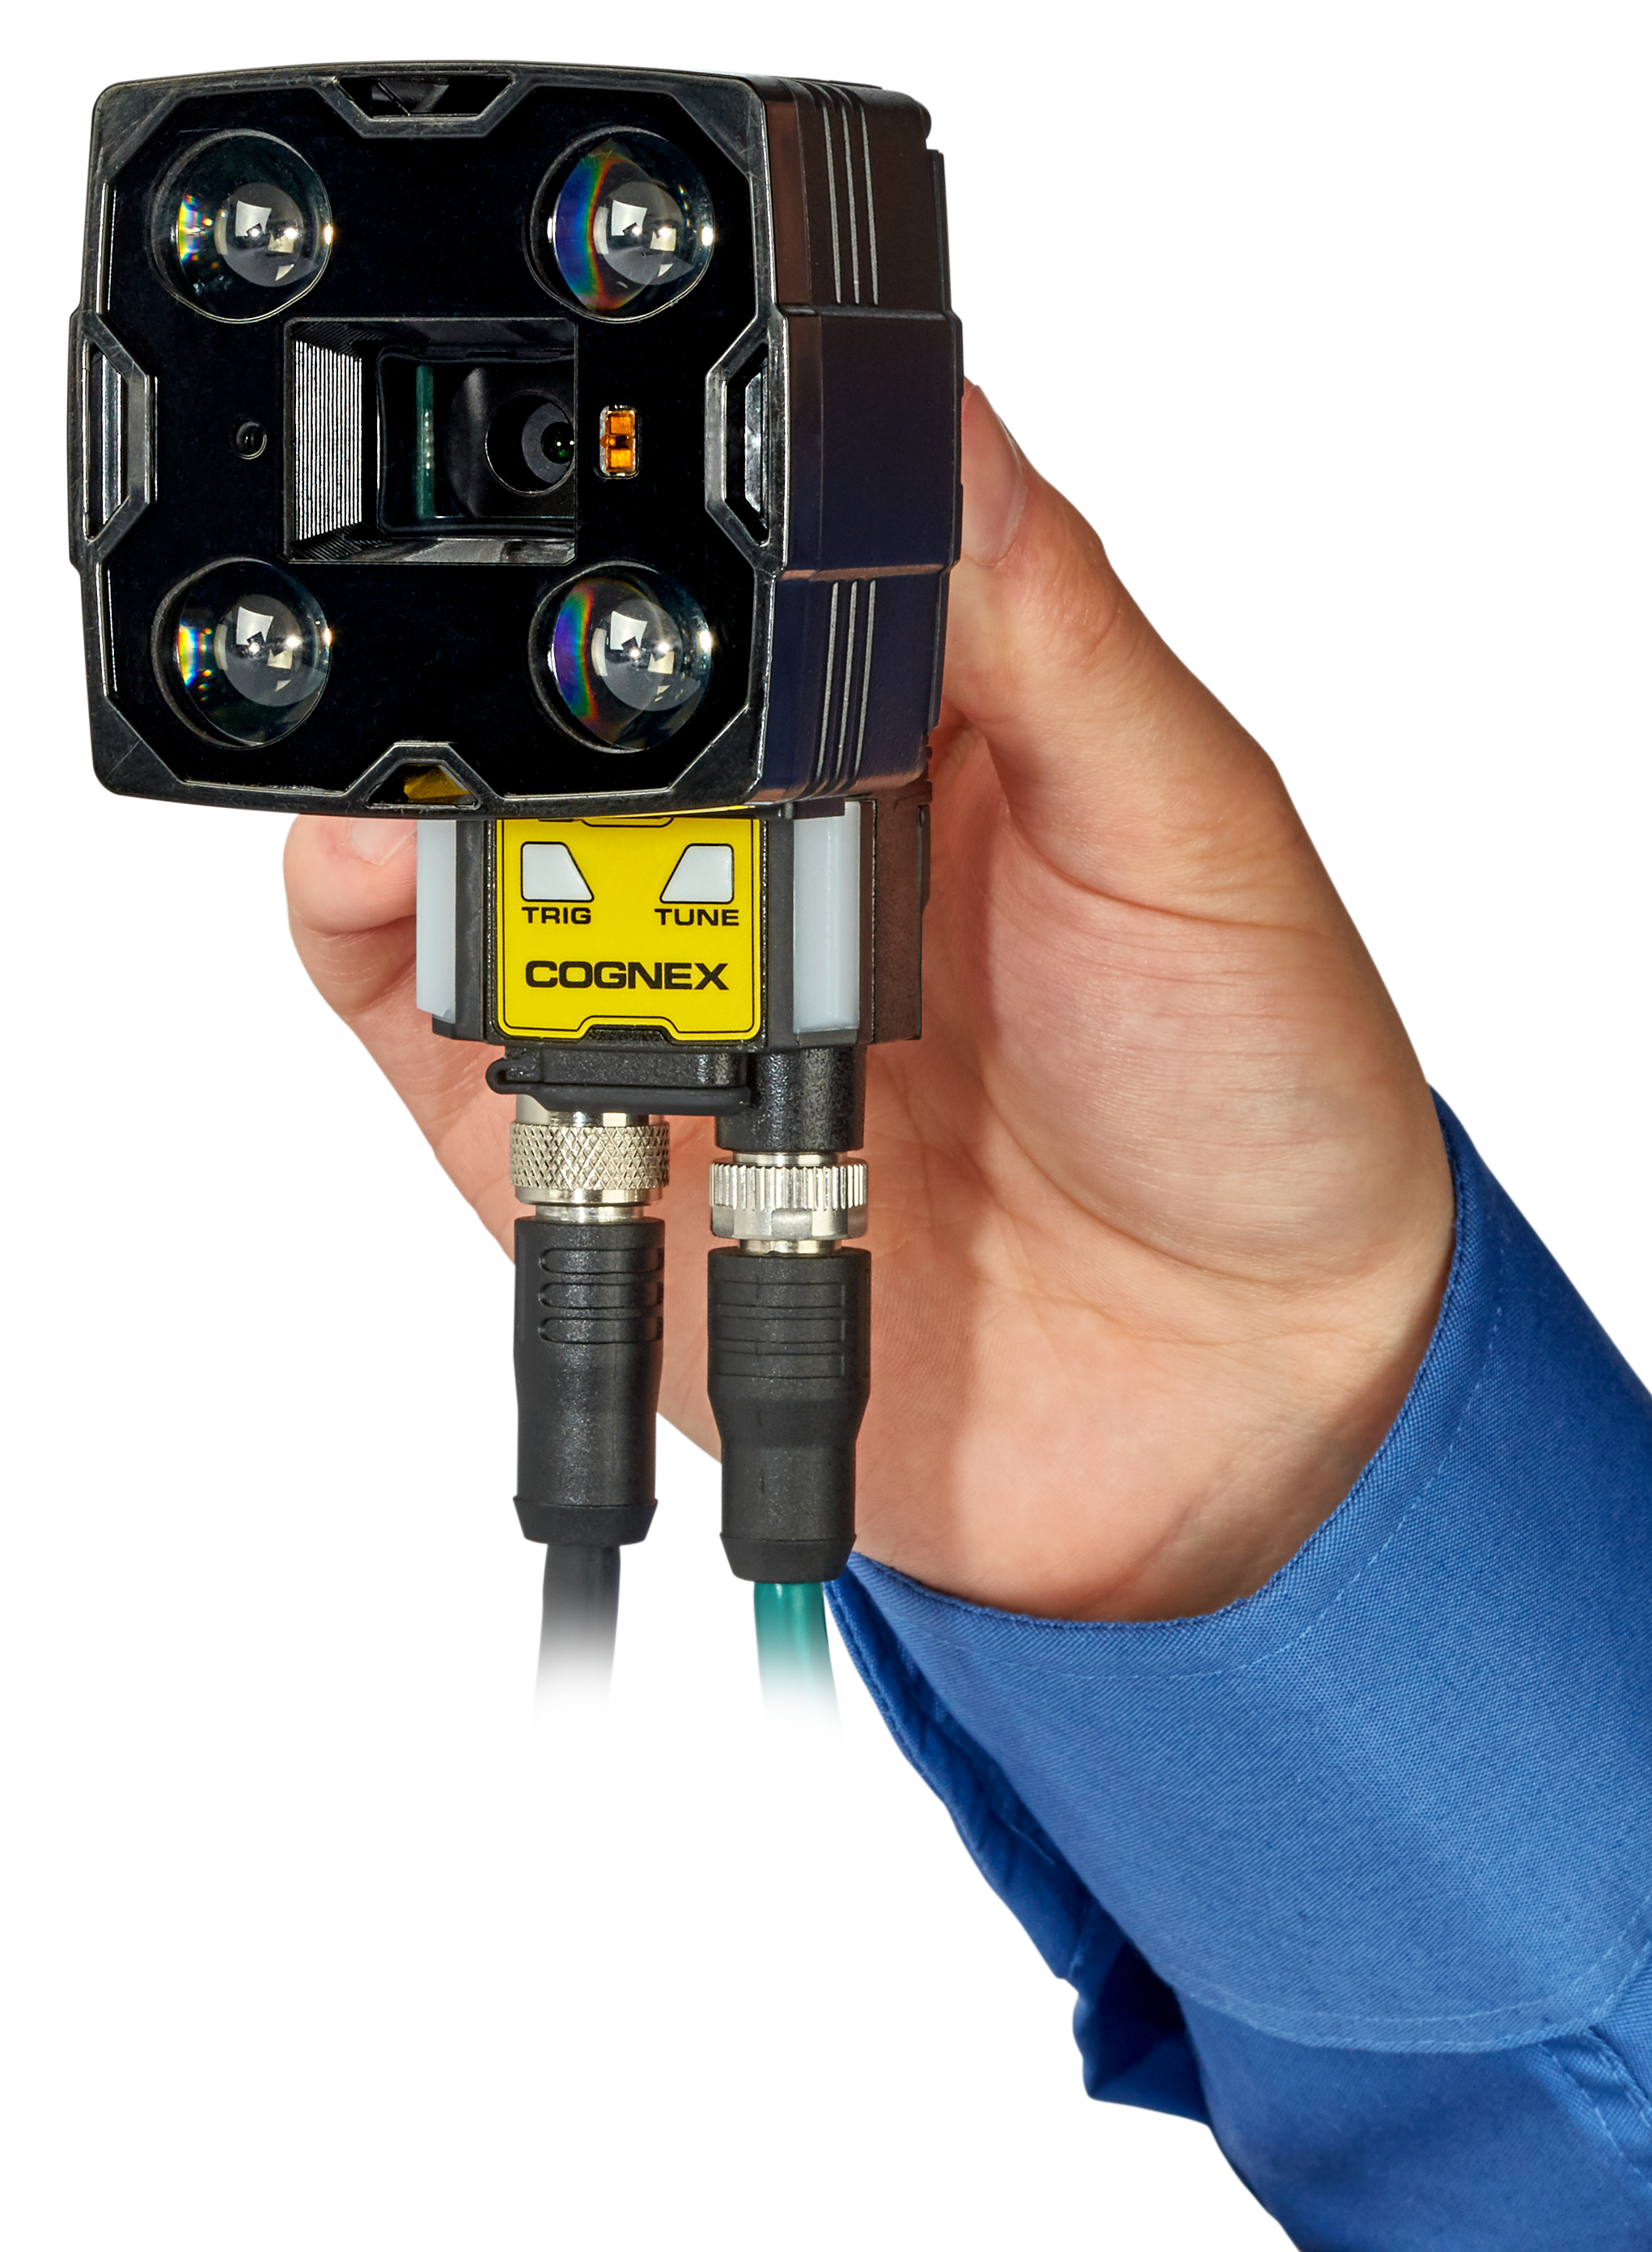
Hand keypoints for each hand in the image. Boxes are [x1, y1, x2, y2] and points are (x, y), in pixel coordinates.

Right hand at [283, 383, 1451, 1622]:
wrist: (1225, 1398)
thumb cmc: (1255, 1093)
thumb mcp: (1194, 825)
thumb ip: (1053, 634)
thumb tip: (926, 419)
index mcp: (922, 723)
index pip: (743, 558)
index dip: (677, 500)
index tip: (644, 462)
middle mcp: (779, 836)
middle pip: (579, 687)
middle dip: (540, 658)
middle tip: (584, 681)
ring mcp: (676, 978)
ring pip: (470, 828)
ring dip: (440, 782)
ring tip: (499, 800)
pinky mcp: (593, 1124)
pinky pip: (421, 1004)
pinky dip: (367, 922)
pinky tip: (394, 875)